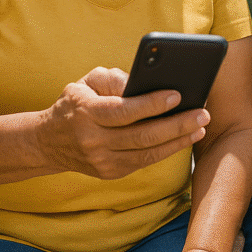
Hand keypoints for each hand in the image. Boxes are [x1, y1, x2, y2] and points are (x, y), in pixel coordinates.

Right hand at [36, 66, 208, 179]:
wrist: (48, 143)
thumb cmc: (76, 104)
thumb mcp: (86, 82)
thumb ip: (113, 78)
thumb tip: (142, 83)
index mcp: (86, 113)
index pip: (124, 111)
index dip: (151, 104)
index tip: (176, 95)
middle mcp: (93, 140)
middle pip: (142, 136)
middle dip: (176, 125)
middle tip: (203, 113)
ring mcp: (102, 161)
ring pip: (147, 154)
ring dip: (178, 141)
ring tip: (201, 127)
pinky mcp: (110, 173)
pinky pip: (143, 163)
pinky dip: (166, 151)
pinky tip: (184, 139)